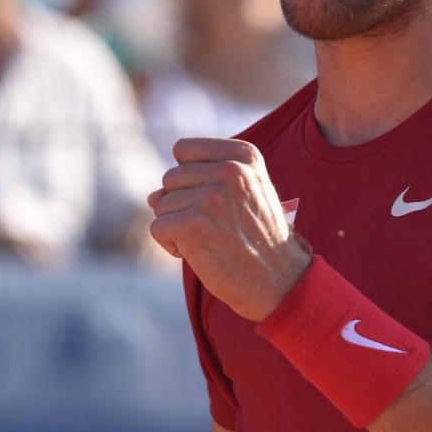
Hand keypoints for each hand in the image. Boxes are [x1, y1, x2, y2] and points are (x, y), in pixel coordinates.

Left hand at [148, 138, 310, 320]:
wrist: (279, 281)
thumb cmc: (258, 239)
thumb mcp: (243, 195)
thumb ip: (199, 183)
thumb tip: (152, 197)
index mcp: (244, 155)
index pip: (183, 149)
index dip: (189, 177)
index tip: (214, 200)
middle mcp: (230, 170)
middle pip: (170, 178)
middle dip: (182, 205)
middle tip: (215, 226)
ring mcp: (211, 197)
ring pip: (161, 204)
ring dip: (177, 227)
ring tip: (211, 240)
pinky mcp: (194, 225)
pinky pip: (157, 227)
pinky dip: (171, 245)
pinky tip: (199, 253)